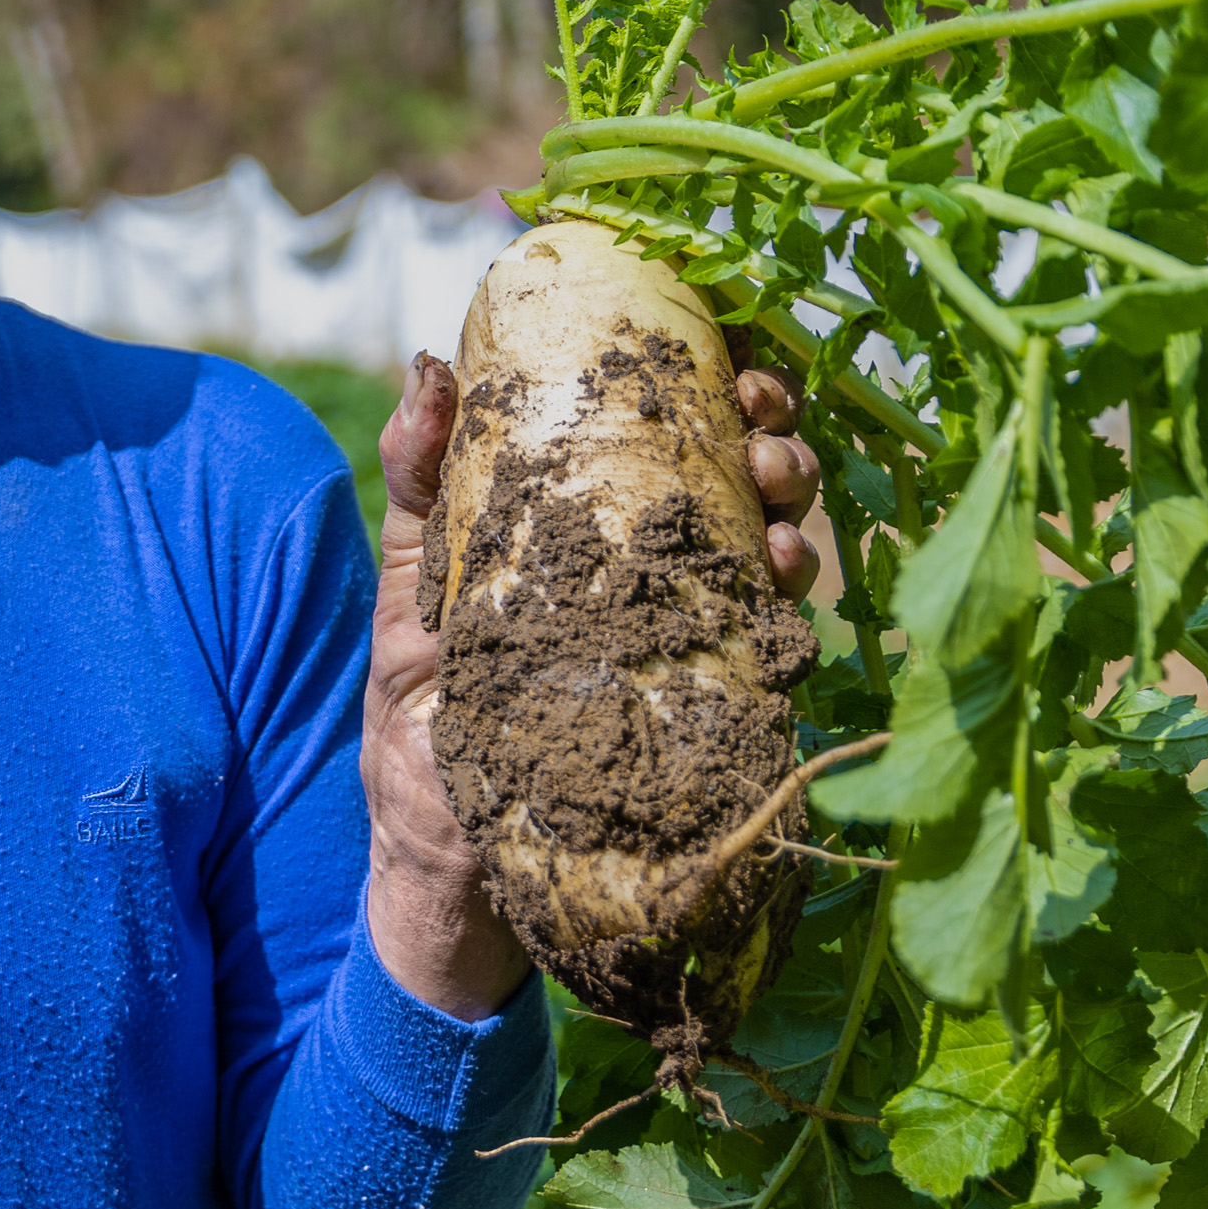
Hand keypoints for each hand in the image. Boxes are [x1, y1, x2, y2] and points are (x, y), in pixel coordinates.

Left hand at [358, 351, 820, 1021]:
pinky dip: (789, 606)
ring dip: (794, 507)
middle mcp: (650, 573)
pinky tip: (787, 582)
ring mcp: (685, 641)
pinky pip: (772, 648)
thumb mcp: (413, 589)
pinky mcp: (704, 713)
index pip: (663, 428)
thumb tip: (427, 365)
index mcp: (586, 524)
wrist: (439, 868)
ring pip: (771, 549)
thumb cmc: (420, 720)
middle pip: (735, 474)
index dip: (708, 373)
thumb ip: (419, 485)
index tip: (722, 341)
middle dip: (769, 429)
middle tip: (764, 417)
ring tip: (782, 502)